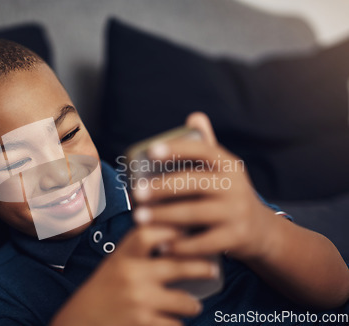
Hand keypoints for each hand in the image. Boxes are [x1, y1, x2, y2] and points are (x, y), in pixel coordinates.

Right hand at [50, 225, 218, 325]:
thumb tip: (175, 235)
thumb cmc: (102, 290)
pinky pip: (176, 324)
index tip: (187, 232)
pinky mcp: (143, 324)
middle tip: (211, 269)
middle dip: (201, 267)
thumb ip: (137, 250)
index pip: (148, 233)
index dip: (171, 229)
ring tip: (192, 305)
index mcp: (122, 256)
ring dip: (191, 304)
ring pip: (185, 301)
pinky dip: (176, 324)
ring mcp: (139, 300)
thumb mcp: (115, 263)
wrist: (80, 321)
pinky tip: (172, 320)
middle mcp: (131, 275)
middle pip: (178, 264)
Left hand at [132, 112, 278, 260]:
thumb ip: (206, 146)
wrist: (261, 229)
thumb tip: (194, 116)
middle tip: (136, 193)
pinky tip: (161, 245)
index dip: (177, 149)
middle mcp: (235, 185)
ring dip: (164, 216)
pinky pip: (204, 242)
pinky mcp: (236, 237)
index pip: (203, 150)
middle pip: (194, 183)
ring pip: (195, 213)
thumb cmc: (228, 194)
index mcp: (227, 163)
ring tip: (138, 218)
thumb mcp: (222, 170)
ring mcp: (237, 211)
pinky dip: (181, 246)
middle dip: (162, 187)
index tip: (151, 151)